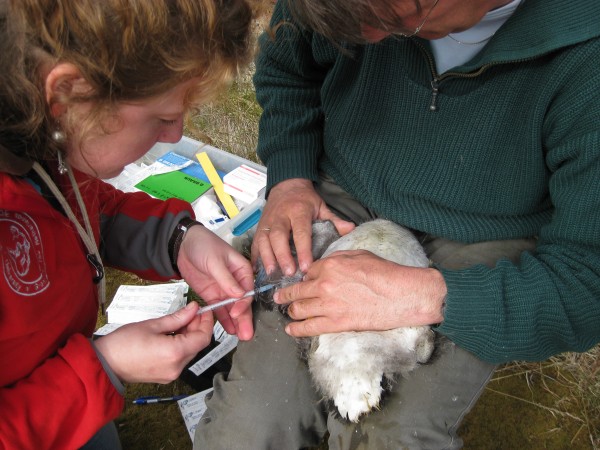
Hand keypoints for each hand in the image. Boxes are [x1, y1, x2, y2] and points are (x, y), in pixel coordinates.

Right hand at [93, 302, 213, 383]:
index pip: (203, 338)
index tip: (204, 311)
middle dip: (197, 327)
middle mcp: (176, 367)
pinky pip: (180, 359)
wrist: (105, 363)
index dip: (207, 322)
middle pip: (197, 345)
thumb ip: (178, 318)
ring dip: (189, 336)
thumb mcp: (153, 324)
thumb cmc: (123, 344)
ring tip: (178, 322)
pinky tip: (172, 334)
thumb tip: (193, 309)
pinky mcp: (165, 376)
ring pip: (190, 352)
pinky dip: (181, 345)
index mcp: (175, 353)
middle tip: (190, 312)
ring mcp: (171, 374)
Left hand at [177, 225, 254, 339]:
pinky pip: (219, 309)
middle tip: (246, 334)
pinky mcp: (212, 295)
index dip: (243, 303)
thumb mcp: (215, 260)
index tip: (236, 312)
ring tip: (239, 336)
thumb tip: (239, 295)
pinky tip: (229, 329)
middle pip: (242, 303)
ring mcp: (224, 290)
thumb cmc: (203, 244)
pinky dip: (223, 319)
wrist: (183, 245)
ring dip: (236, 322)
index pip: (247, 290)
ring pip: (232, 309)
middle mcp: (235, 282)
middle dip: (244, 318)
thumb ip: (226, 279)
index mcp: (242, 270)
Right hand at [251, 178, 354, 275]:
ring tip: (272, 274)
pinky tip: (259, 270)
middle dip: (282, 255)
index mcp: (298, 211)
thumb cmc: (305, 199)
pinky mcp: (259, 226)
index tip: (306, 266)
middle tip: (289, 273)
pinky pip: (256, 242)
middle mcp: (281, 216)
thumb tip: (351, 230)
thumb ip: (334, 220)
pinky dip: (256, 256)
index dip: (303, 250)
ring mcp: (267, 221)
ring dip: (267, 257)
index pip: (301, 232)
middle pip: (278, 236)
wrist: (286, 184)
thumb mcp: (321, 206)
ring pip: (264, 240)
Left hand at [273, 250, 446, 336]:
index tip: (302, 282)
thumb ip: (337, 258)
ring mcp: (329, 306)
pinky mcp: (337, 323)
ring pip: (299, 310)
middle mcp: (324, 285)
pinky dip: (297, 329)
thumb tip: (325, 264)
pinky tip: (290, 330)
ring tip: (289, 313)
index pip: (307, 272)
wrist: (401, 294)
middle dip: (285, 295)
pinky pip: (309, 328)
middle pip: (296, 291)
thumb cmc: (385, 272)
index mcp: (330, 265)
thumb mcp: (359, 254)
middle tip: (279, 298)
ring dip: (291, 311)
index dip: (305, 277)